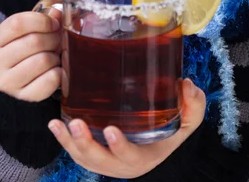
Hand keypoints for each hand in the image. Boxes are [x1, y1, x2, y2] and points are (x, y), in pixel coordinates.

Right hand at [0, 8, 61, 100]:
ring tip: (54, 56)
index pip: (18, 23)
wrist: (20, 78)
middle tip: (57, 41)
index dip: (42, 21)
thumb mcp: (29, 31)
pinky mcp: (23, 96)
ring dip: (56, 56)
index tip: (54, 24)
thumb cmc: (26, 49)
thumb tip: (57, 13)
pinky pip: (50, 80)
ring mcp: (8, 82)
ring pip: (43, 60)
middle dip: (53, 38)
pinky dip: (59, 73)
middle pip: (34, 41)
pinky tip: (54, 70)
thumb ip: (44, 19)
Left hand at [48, 78, 205, 178]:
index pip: (130, 157)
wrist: (159, 142)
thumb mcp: (188, 120)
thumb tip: (187, 84)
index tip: (111, 130)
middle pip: (100, 161)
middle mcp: (121, 164)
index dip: (120, 147)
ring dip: (69, 143)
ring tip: (59, 124)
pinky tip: (55, 124)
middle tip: (78, 124)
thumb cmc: (171, 130)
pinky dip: (63, 140)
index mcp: (144, 158)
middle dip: (86, 145)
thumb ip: (193, 105)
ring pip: (83, 158)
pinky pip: (76, 152)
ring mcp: (106, 160)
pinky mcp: (94, 152)